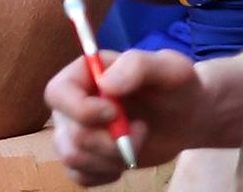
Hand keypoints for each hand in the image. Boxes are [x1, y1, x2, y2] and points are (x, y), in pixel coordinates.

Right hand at [45, 48, 203, 186]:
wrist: (185, 116)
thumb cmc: (175, 85)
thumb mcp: (168, 67)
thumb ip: (137, 66)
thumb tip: (105, 84)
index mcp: (85, 72)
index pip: (57, 93)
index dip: (80, 109)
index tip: (115, 114)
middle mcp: (73, 101)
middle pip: (67, 133)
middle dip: (108, 143)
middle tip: (140, 131)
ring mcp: (76, 130)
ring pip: (72, 158)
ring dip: (110, 159)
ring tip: (137, 144)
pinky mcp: (86, 157)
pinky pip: (79, 176)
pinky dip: (106, 174)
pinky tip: (126, 159)